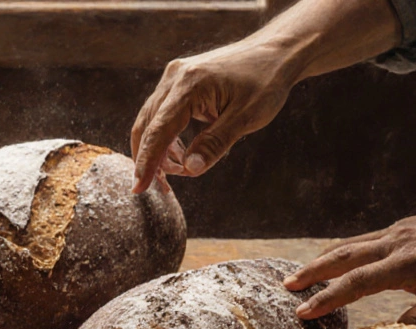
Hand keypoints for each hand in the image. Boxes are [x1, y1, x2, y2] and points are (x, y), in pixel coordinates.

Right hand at [130, 40, 297, 193]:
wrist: (276, 51)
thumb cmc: (266, 81)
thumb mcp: (247, 117)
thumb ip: (215, 144)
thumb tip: (189, 170)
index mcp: (190, 85)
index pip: (158, 130)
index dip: (147, 162)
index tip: (139, 188)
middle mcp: (175, 77)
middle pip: (146, 125)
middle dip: (146, 159)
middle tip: (153, 188)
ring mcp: (175, 77)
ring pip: (150, 119)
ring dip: (154, 149)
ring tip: (169, 174)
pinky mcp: (179, 80)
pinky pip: (162, 112)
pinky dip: (164, 136)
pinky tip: (177, 154)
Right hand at [283, 194, 415, 324]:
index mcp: (408, 264)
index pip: (356, 282)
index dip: (326, 298)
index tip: (302, 312)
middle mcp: (397, 243)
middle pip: (342, 256)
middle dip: (310, 272)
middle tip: (285, 287)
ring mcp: (400, 231)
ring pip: (351, 244)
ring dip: (322, 259)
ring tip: (300, 273)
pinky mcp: (407, 226)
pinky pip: (366, 238)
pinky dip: (343, 250)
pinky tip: (338, 259)